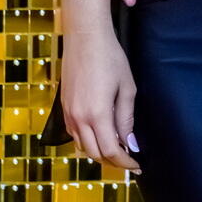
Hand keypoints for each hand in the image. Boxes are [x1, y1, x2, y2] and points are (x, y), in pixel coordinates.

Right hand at [61, 35, 139, 173]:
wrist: (85, 36)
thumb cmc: (110, 58)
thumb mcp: (127, 88)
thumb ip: (126, 119)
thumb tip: (130, 143)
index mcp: (97, 114)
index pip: (111, 151)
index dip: (126, 163)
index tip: (138, 165)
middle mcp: (79, 118)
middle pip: (95, 154)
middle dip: (113, 161)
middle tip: (130, 160)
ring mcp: (68, 112)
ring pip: (82, 146)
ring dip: (99, 152)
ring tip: (117, 148)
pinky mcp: (63, 106)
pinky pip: (74, 133)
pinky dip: (87, 140)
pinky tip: (100, 134)